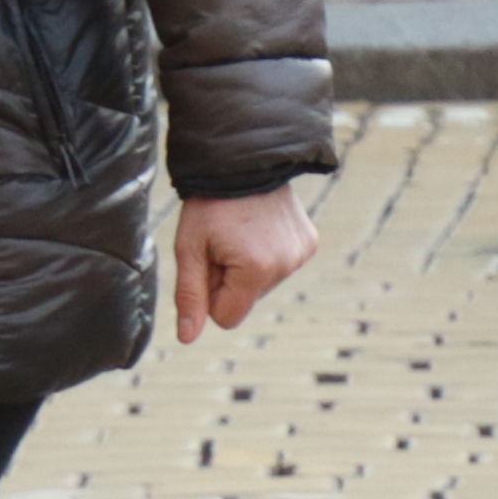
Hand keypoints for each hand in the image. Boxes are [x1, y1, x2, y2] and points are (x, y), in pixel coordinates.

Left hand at [171, 186, 319, 341]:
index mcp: (257, 270)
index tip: (209, 260)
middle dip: (230, 279)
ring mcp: (302, 253)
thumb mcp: (189, 249)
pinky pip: (280, 267)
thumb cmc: (210, 205)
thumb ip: (190, 296)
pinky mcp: (310, 242)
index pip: (227, 317)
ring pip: (262, 285)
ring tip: (241, 231)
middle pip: (246, 300)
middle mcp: (287, 265)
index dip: (211, 294)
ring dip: (248, 267)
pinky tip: (260, 228)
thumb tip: (188, 339)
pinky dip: (267, 254)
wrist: (245, 159)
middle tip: (223, 241)